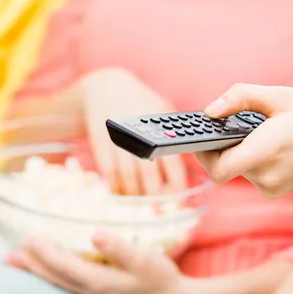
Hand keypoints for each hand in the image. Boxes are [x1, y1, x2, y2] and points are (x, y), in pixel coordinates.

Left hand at [9, 233, 199, 293]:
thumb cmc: (162, 280)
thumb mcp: (145, 261)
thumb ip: (119, 248)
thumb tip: (95, 234)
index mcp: (100, 282)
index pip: (64, 266)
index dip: (45, 252)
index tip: (28, 238)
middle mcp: (93, 292)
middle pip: (55, 278)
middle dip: (32, 265)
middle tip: (9, 255)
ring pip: (59, 284)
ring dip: (38, 272)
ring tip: (20, 263)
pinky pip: (68, 285)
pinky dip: (53, 276)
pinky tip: (52, 271)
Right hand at [82, 68, 186, 194]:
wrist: (106, 86)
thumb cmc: (140, 101)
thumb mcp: (163, 111)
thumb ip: (175, 135)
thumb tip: (190, 157)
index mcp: (161, 131)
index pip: (173, 167)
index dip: (175, 188)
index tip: (175, 200)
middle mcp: (141, 138)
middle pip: (149, 178)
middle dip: (153, 196)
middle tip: (157, 207)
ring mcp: (120, 142)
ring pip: (128, 180)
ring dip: (134, 195)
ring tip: (139, 202)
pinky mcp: (102, 145)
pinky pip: (109, 174)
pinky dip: (115, 187)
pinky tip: (121, 192)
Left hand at [195, 84, 292, 197]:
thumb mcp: (281, 96)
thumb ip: (241, 98)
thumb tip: (210, 111)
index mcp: (266, 150)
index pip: (217, 169)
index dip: (202, 154)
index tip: (201, 136)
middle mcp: (267, 175)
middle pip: (224, 166)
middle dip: (221, 145)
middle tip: (229, 124)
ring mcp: (272, 187)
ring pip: (237, 169)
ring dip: (239, 150)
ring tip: (261, 130)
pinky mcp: (276, 190)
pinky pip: (251, 174)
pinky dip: (252, 158)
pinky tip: (271, 143)